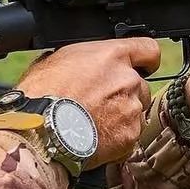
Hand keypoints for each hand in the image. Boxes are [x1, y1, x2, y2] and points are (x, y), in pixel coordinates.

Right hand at [19, 39, 160, 167]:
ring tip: (93, 124)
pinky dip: (117, 138)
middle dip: (125, 94)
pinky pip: (130, 135)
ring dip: (121, 117)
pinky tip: (95, 138)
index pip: (149, 50)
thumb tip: (82, 64)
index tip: (142, 66)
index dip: (145, 60)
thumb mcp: (57, 60)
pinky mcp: (130, 135)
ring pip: (136, 111)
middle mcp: (128, 80)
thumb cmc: (42, 96)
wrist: (40, 131)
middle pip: (140, 85)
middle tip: (101, 104)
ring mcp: (131, 108)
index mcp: (112, 56)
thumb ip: (84, 60)